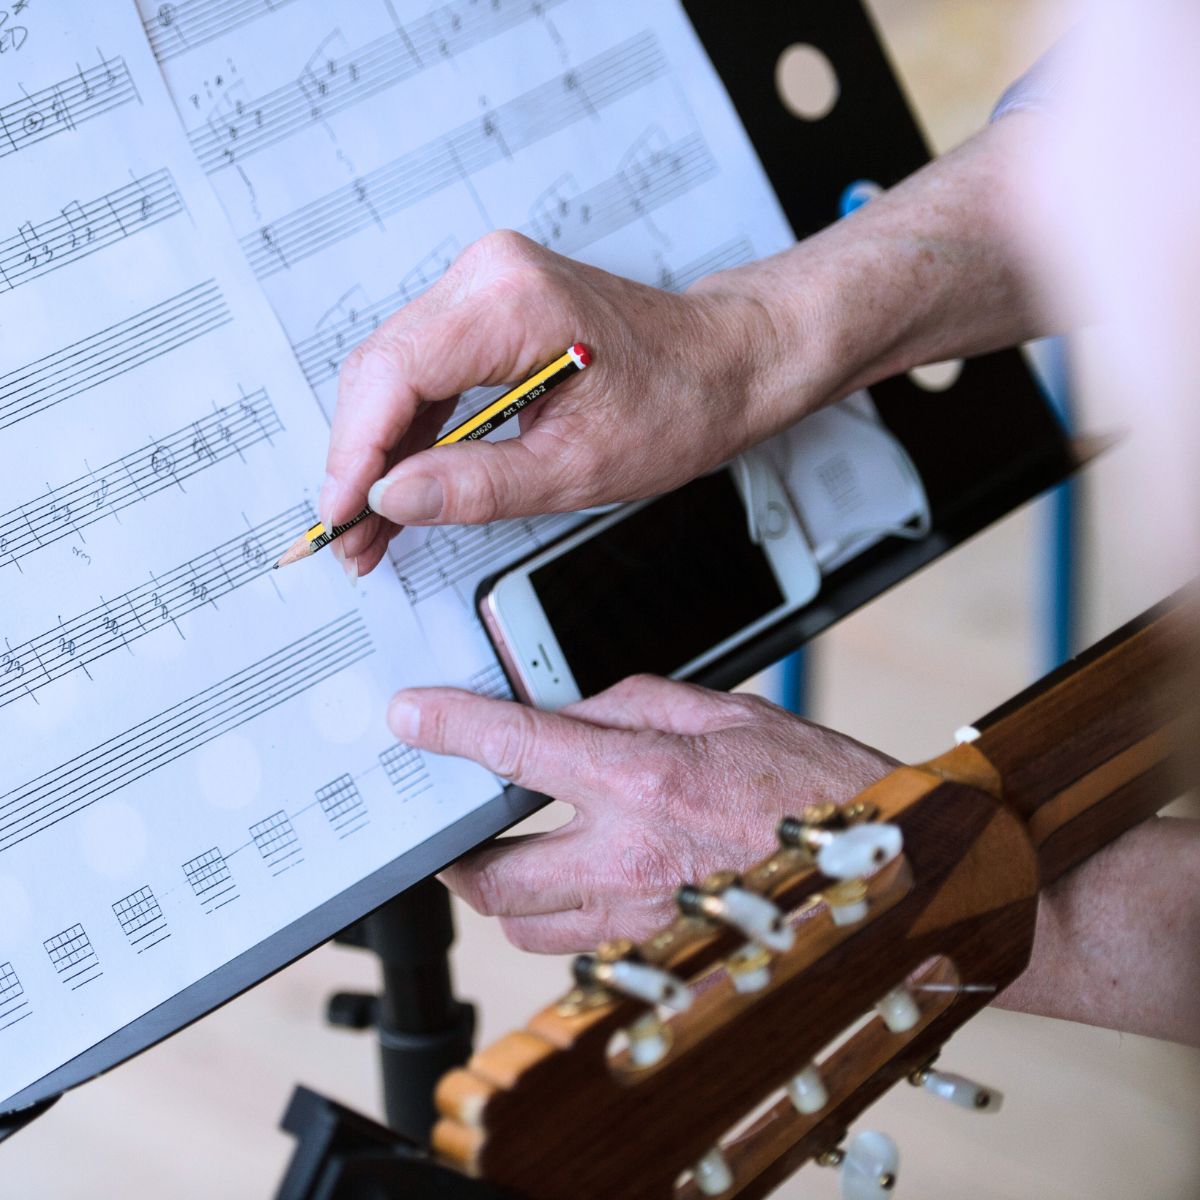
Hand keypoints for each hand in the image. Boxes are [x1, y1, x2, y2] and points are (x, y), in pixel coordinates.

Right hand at [320, 230, 797, 575]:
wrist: (722, 364)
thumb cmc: (678, 404)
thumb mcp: (577, 468)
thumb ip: (476, 486)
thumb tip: (391, 500)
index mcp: (514, 304)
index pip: (393, 375)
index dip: (354, 455)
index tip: (340, 518)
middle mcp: (489, 276)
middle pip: (381, 372)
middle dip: (359, 463)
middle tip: (352, 540)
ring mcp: (485, 285)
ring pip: (393, 374)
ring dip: (378, 453)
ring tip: (373, 530)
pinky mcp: (488, 307)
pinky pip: (424, 369)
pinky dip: (409, 431)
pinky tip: (404, 485)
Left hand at [387, 674, 895, 952]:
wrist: (881, 862)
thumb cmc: (812, 785)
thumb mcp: (721, 711)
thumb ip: (628, 705)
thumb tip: (560, 711)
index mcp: (645, 780)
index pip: (517, 748)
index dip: (450, 727)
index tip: (414, 718)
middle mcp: (631, 860)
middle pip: (491, 875)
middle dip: (456, 849)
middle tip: (454, 821)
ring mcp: (641, 922)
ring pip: (523, 928)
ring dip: (506, 890)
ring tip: (520, 852)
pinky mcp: (657, 959)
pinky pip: (576, 950)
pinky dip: (560, 918)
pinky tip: (583, 884)